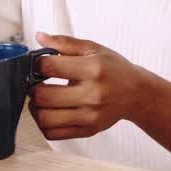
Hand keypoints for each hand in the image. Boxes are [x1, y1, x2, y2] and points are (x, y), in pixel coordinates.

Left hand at [28, 33, 147, 139]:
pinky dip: (44, 124)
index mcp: (93, 69)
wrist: (137, 93)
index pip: (50, 67)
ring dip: (35, 108)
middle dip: (33, 88)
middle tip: (36, 83)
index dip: (36, 64)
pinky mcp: (88, 130)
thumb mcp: (94, 49)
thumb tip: (40, 37)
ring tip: (41, 99)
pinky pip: (53, 134)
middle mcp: (92, 94)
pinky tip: (50, 112)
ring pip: (45, 119)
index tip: (38, 64)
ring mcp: (90, 115)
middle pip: (43, 96)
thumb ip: (65, 43)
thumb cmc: (115, 70)